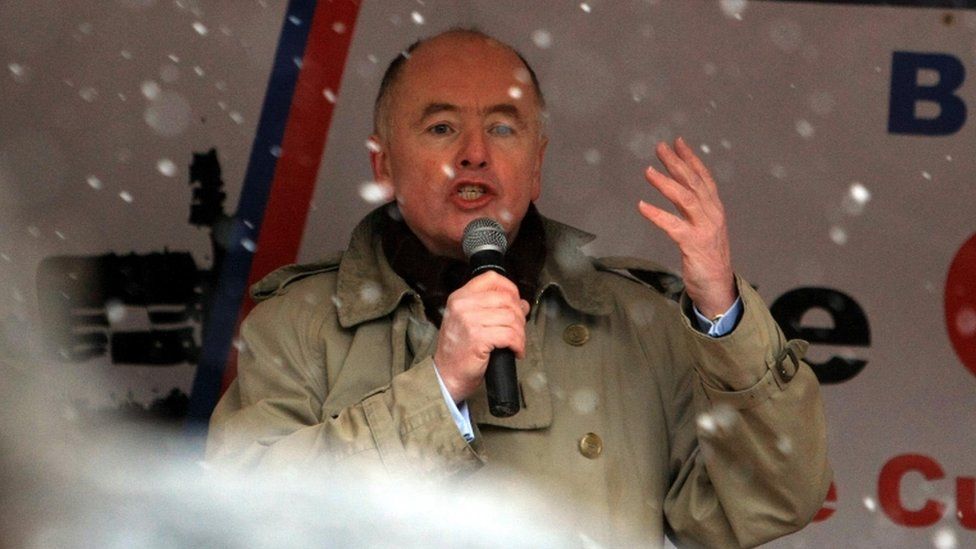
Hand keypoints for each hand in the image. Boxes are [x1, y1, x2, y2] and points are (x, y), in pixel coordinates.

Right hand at [434, 271, 529, 402]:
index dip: (510, 288)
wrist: (446, 376)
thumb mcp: (468, 322)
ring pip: (511, 317)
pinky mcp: (478, 338)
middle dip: (519, 315)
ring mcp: (469, 321)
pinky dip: (518, 344)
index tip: (516, 302)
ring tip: (517, 343)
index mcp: (459, 298)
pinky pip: (510, 335)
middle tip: (518, 329)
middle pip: (506, 298)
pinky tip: (515, 350)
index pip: (491, 279)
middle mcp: (462, 306)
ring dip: (520, 333)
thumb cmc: (458, 352)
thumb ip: (492, 308)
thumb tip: (522, 304)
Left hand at [638, 137, 736, 317]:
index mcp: (715, 209)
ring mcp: (704, 228)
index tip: (677, 142)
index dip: (691, 158)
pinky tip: (641, 205)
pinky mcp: (693, 244)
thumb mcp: (706, 227)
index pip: (703, 177)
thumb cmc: (708, 257)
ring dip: (665, 183)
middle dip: (676, 163)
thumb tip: (680, 189)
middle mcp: (712, 214)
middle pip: (693, 182)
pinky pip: (672, 225)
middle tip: (660, 147)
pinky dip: (656, 214)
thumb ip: (696, 209)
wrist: (718, 286)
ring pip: (685, 198)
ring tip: (648, 171)